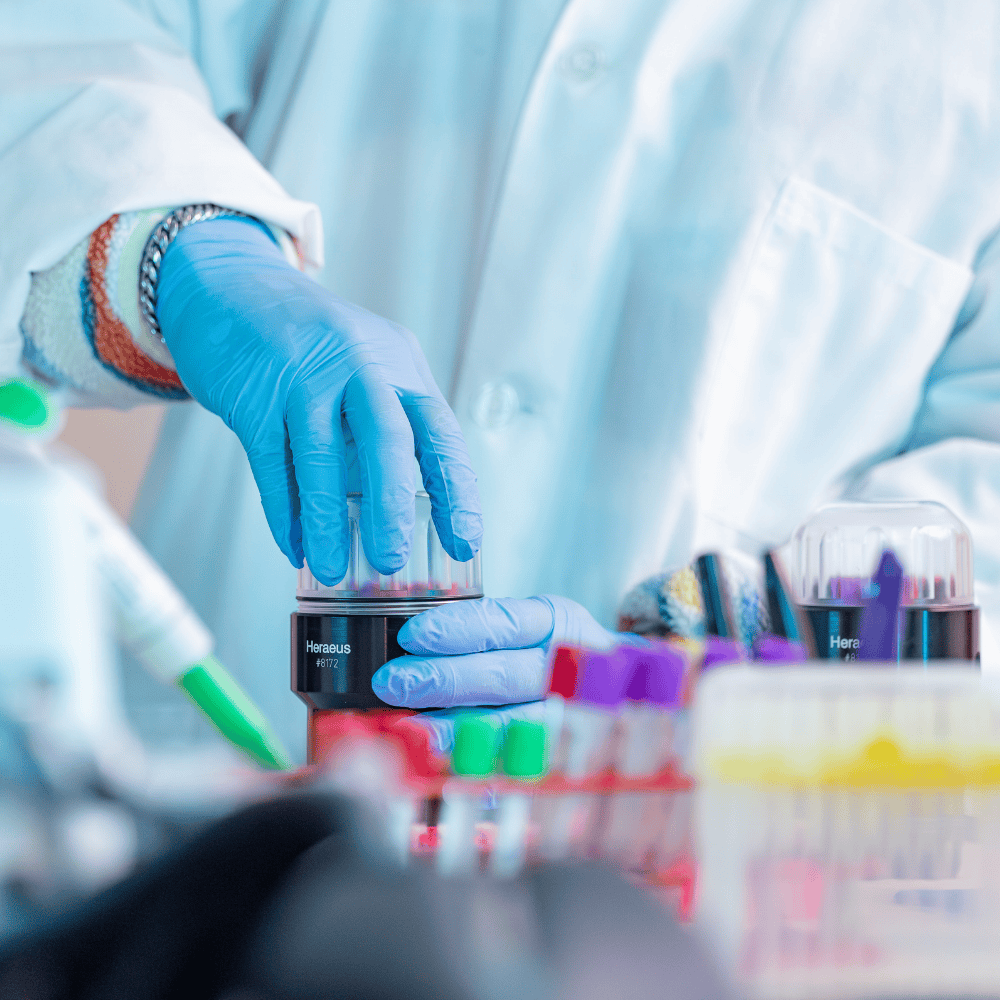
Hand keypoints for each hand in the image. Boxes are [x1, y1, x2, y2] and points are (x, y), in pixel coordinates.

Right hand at [155, 217, 481, 583]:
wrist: (234, 288)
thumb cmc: (312, 344)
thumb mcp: (367, 368)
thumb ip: (387, 428)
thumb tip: (400, 516)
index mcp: (399, 365)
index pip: (439, 434)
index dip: (456, 492)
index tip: (465, 542)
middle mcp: (358, 364)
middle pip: (387, 439)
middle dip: (392, 506)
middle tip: (392, 560)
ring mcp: (303, 375)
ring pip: (321, 457)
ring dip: (327, 521)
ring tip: (331, 568)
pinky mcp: (254, 393)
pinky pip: (272, 462)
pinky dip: (282, 510)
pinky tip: (292, 544)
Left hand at [372, 596, 630, 753]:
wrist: (622, 696)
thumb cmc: (554, 657)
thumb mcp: (532, 629)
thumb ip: (485, 636)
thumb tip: (411, 646)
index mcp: (561, 623)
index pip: (506, 621)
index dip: (458, 629)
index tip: (413, 636)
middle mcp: (574, 668)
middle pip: (507, 674)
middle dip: (445, 678)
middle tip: (393, 682)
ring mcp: (577, 717)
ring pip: (515, 723)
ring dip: (457, 727)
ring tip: (410, 729)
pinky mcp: (569, 758)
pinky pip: (522, 763)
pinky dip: (481, 764)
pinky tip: (446, 764)